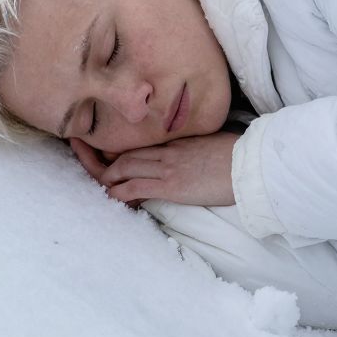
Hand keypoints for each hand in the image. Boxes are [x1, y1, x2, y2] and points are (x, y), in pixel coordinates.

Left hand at [69, 129, 237, 208]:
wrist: (249, 165)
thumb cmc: (239, 155)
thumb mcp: (214, 143)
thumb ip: (198, 146)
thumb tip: (197, 152)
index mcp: (178, 140)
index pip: (142, 143)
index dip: (121, 147)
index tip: (107, 150)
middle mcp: (168, 150)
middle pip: (127, 152)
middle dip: (103, 157)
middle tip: (87, 158)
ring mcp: (168, 167)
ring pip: (126, 167)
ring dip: (107, 175)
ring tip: (99, 182)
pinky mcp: (171, 185)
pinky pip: (136, 186)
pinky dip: (120, 191)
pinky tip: (111, 197)